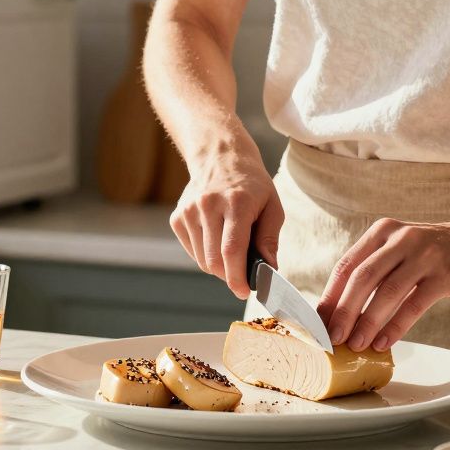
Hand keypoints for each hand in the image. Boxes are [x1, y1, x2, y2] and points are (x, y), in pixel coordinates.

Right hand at [170, 149, 283, 299]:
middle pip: (214, 259)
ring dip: (219, 266)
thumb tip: (268, 269)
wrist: (220, 157)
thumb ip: (270, 238)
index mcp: (236, 202)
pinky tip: (216, 239)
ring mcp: (189, 211)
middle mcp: (208, 205)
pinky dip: (205, 255)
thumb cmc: (252, 185)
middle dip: (230, 276)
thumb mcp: (272, 205)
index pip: (232, 249)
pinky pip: (192, 252)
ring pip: (202, 260)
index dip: (237, 276)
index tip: (244, 291)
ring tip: (231, 251)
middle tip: (243, 275)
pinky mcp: (177, 217)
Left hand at [317, 218, 449, 351]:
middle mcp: (400, 238)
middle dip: (343, 310)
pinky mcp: (445, 274)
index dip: (330, 295)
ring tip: (355, 344)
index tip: (317, 322)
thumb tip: (342, 311)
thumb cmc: (435, 252)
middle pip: (362, 277)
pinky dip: (396, 326)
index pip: (346, 265)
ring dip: (368, 322)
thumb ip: (375, 270)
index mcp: (382, 232)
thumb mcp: (401, 249)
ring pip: (387, 291)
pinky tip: (385, 342)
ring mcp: (424, 254)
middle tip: (331, 338)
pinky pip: (414, 304)